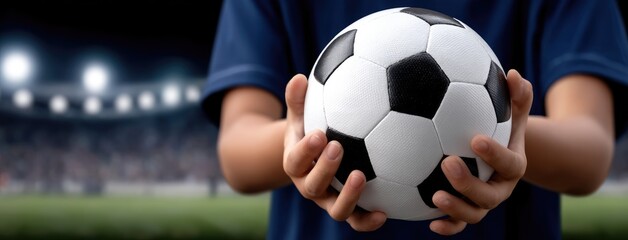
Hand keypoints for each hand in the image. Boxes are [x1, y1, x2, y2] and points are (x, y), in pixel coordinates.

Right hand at [282, 74, 386, 230]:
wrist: (315, 158)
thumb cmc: (310, 130)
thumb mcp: (300, 116)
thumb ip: (298, 100)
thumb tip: (298, 77)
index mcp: (297, 164)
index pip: (295, 161)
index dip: (304, 151)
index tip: (318, 134)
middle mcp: (310, 187)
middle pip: (312, 186)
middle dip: (324, 168)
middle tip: (338, 146)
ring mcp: (329, 201)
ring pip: (335, 209)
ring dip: (348, 196)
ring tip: (361, 177)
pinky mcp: (348, 210)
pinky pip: (358, 221)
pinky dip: (369, 220)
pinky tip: (385, 212)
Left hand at [430, 69, 533, 234]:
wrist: (498, 155)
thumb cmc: (501, 127)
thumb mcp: (512, 112)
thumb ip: (516, 96)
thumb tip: (511, 73)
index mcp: (513, 165)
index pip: (508, 162)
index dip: (494, 154)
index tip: (475, 139)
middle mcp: (500, 188)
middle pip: (490, 195)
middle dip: (469, 183)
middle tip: (447, 163)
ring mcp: (483, 203)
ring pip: (473, 213)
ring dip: (456, 208)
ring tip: (435, 195)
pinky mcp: (466, 212)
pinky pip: (457, 224)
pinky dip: (447, 226)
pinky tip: (429, 222)